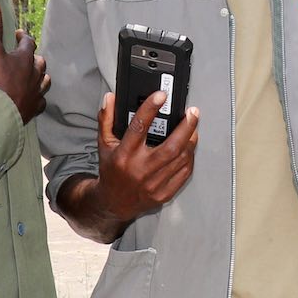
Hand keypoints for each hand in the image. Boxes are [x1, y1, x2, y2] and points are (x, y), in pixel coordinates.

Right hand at [0, 2, 47, 121]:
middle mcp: (35, 73)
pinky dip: (38, 97)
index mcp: (25, 58)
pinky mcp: (35, 106)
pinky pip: (41, 100)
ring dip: (40, 75)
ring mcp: (37, 91)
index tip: (18, 34)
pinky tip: (35, 97)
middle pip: (39, 61)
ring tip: (34, 74)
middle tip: (25, 55)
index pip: (28, 42)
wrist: (1, 111)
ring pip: (44, 79)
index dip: (23, 36)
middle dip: (33, 56)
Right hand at [91, 91, 199, 224]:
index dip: (151, 108)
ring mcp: (153, 184)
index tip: (161, 95)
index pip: (139, 127)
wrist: (113, 203)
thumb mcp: (104, 144)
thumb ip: (106, 119)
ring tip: (193, 127)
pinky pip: (184, 173)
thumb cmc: (111, 170)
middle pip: (171, 146)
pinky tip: (189, 147)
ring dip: (191, 140)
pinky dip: (189, 157)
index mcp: (124, 155)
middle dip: (186, 127)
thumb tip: (110, 98)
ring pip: (181, 159)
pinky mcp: (164, 194)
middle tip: (192, 113)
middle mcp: (140, 170)